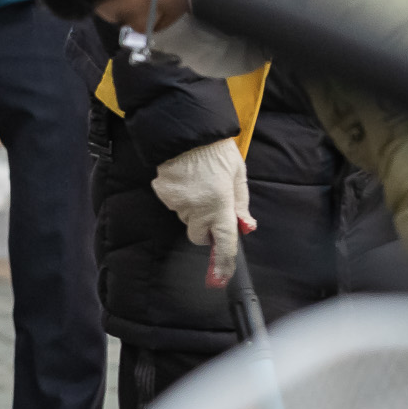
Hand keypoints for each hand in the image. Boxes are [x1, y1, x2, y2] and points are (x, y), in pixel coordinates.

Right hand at [150, 138, 254, 288]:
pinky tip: (186, 180)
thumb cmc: (216, 150)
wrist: (186, 131)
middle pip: (199, 235)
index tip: (222, 277)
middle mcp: (196, 207)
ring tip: (199, 184)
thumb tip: (244, 226)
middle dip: (206, 229)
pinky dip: (181, 197)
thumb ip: (240, 203)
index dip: (224, 262)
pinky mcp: (163, 194)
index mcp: (220, 203)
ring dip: (194, 209)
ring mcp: (177, 202)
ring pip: (186, 218)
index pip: (224, 241)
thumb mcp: (238, 174)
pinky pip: (174, 204)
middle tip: (212, 208)